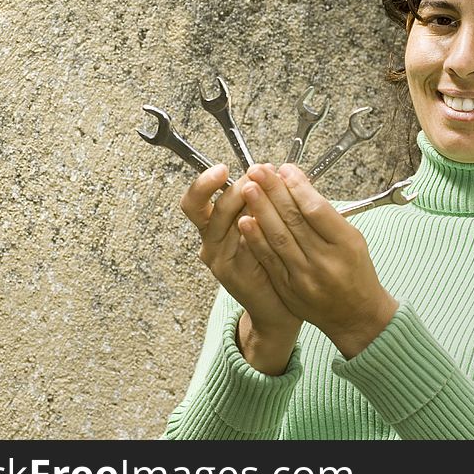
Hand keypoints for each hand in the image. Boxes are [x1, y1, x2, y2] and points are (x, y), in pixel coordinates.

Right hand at [180, 163, 301, 373]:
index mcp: (214, 224)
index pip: (196, 198)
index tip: (223, 167)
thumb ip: (260, 201)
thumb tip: (271, 170)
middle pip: (206, 208)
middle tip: (254, 177)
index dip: (205, 182)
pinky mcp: (232, 274)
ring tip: (262, 192)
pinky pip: (239, 246)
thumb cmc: (271, 259)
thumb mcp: (263, 224)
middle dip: (232, 188)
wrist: (277, 305)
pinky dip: (251, 229)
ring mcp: (218, 258)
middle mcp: (211, 240)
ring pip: (222, 223)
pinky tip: (263, 219)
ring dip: (243, 203)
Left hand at [237, 164, 398, 358]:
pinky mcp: (288, 290)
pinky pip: (269, 260)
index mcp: (346, 244)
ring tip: (247, 188)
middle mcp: (325, 262)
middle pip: (295, 220)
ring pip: (279, 238)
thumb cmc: (355, 272)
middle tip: (258, 170)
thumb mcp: (352, 239)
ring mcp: (305, 278)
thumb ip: (326, 214)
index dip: (297, 187)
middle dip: (273, 192)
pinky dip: (256, 240)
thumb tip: (296, 184)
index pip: (317, 210)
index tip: (284, 169)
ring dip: (260, 210)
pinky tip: (245, 222)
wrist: (355, 316)